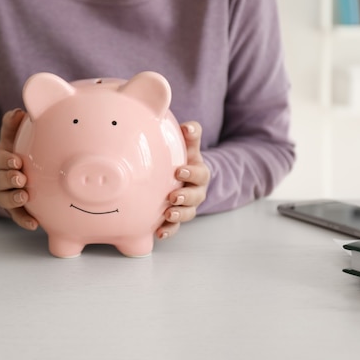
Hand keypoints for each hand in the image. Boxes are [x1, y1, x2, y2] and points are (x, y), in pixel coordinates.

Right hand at [0, 109, 37, 230]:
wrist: (9, 174)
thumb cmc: (12, 153)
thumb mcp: (10, 139)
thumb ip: (12, 126)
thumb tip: (18, 111)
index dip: (4, 161)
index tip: (16, 160)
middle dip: (8, 180)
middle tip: (21, 178)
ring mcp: (2, 196)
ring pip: (4, 199)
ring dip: (14, 199)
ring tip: (25, 196)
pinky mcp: (13, 210)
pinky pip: (16, 216)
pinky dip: (24, 220)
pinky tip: (35, 224)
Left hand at [157, 121, 209, 239]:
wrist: (181, 176)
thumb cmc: (183, 158)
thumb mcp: (189, 146)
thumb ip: (191, 135)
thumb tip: (188, 126)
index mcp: (199, 173)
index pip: (201, 174)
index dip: (192, 173)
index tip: (179, 171)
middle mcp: (196, 191)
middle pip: (196, 197)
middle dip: (186, 197)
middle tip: (174, 197)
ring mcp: (188, 206)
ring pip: (187, 213)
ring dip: (178, 215)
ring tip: (167, 214)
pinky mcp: (177, 218)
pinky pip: (175, 227)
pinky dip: (169, 230)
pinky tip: (159, 233)